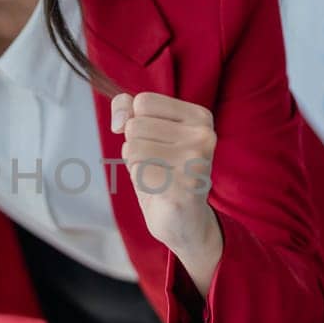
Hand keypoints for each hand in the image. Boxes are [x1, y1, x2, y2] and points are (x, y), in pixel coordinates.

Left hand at [110, 92, 219, 253]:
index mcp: (200, 117)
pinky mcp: (184, 186)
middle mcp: (203, 135)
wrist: (185, 221)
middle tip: (158, 165)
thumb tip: (121, 118)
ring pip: (134, 148)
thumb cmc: (165, 174)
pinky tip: (160, 191)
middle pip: (136, 125)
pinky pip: (138, 172)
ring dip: (137, 166)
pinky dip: (141, 183)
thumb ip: (128, 112)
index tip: (154, 141)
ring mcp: (196, 161)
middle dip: (136, 147)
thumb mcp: (146, 134)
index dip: (135, 122)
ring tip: (159, 177)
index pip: (143, 101)